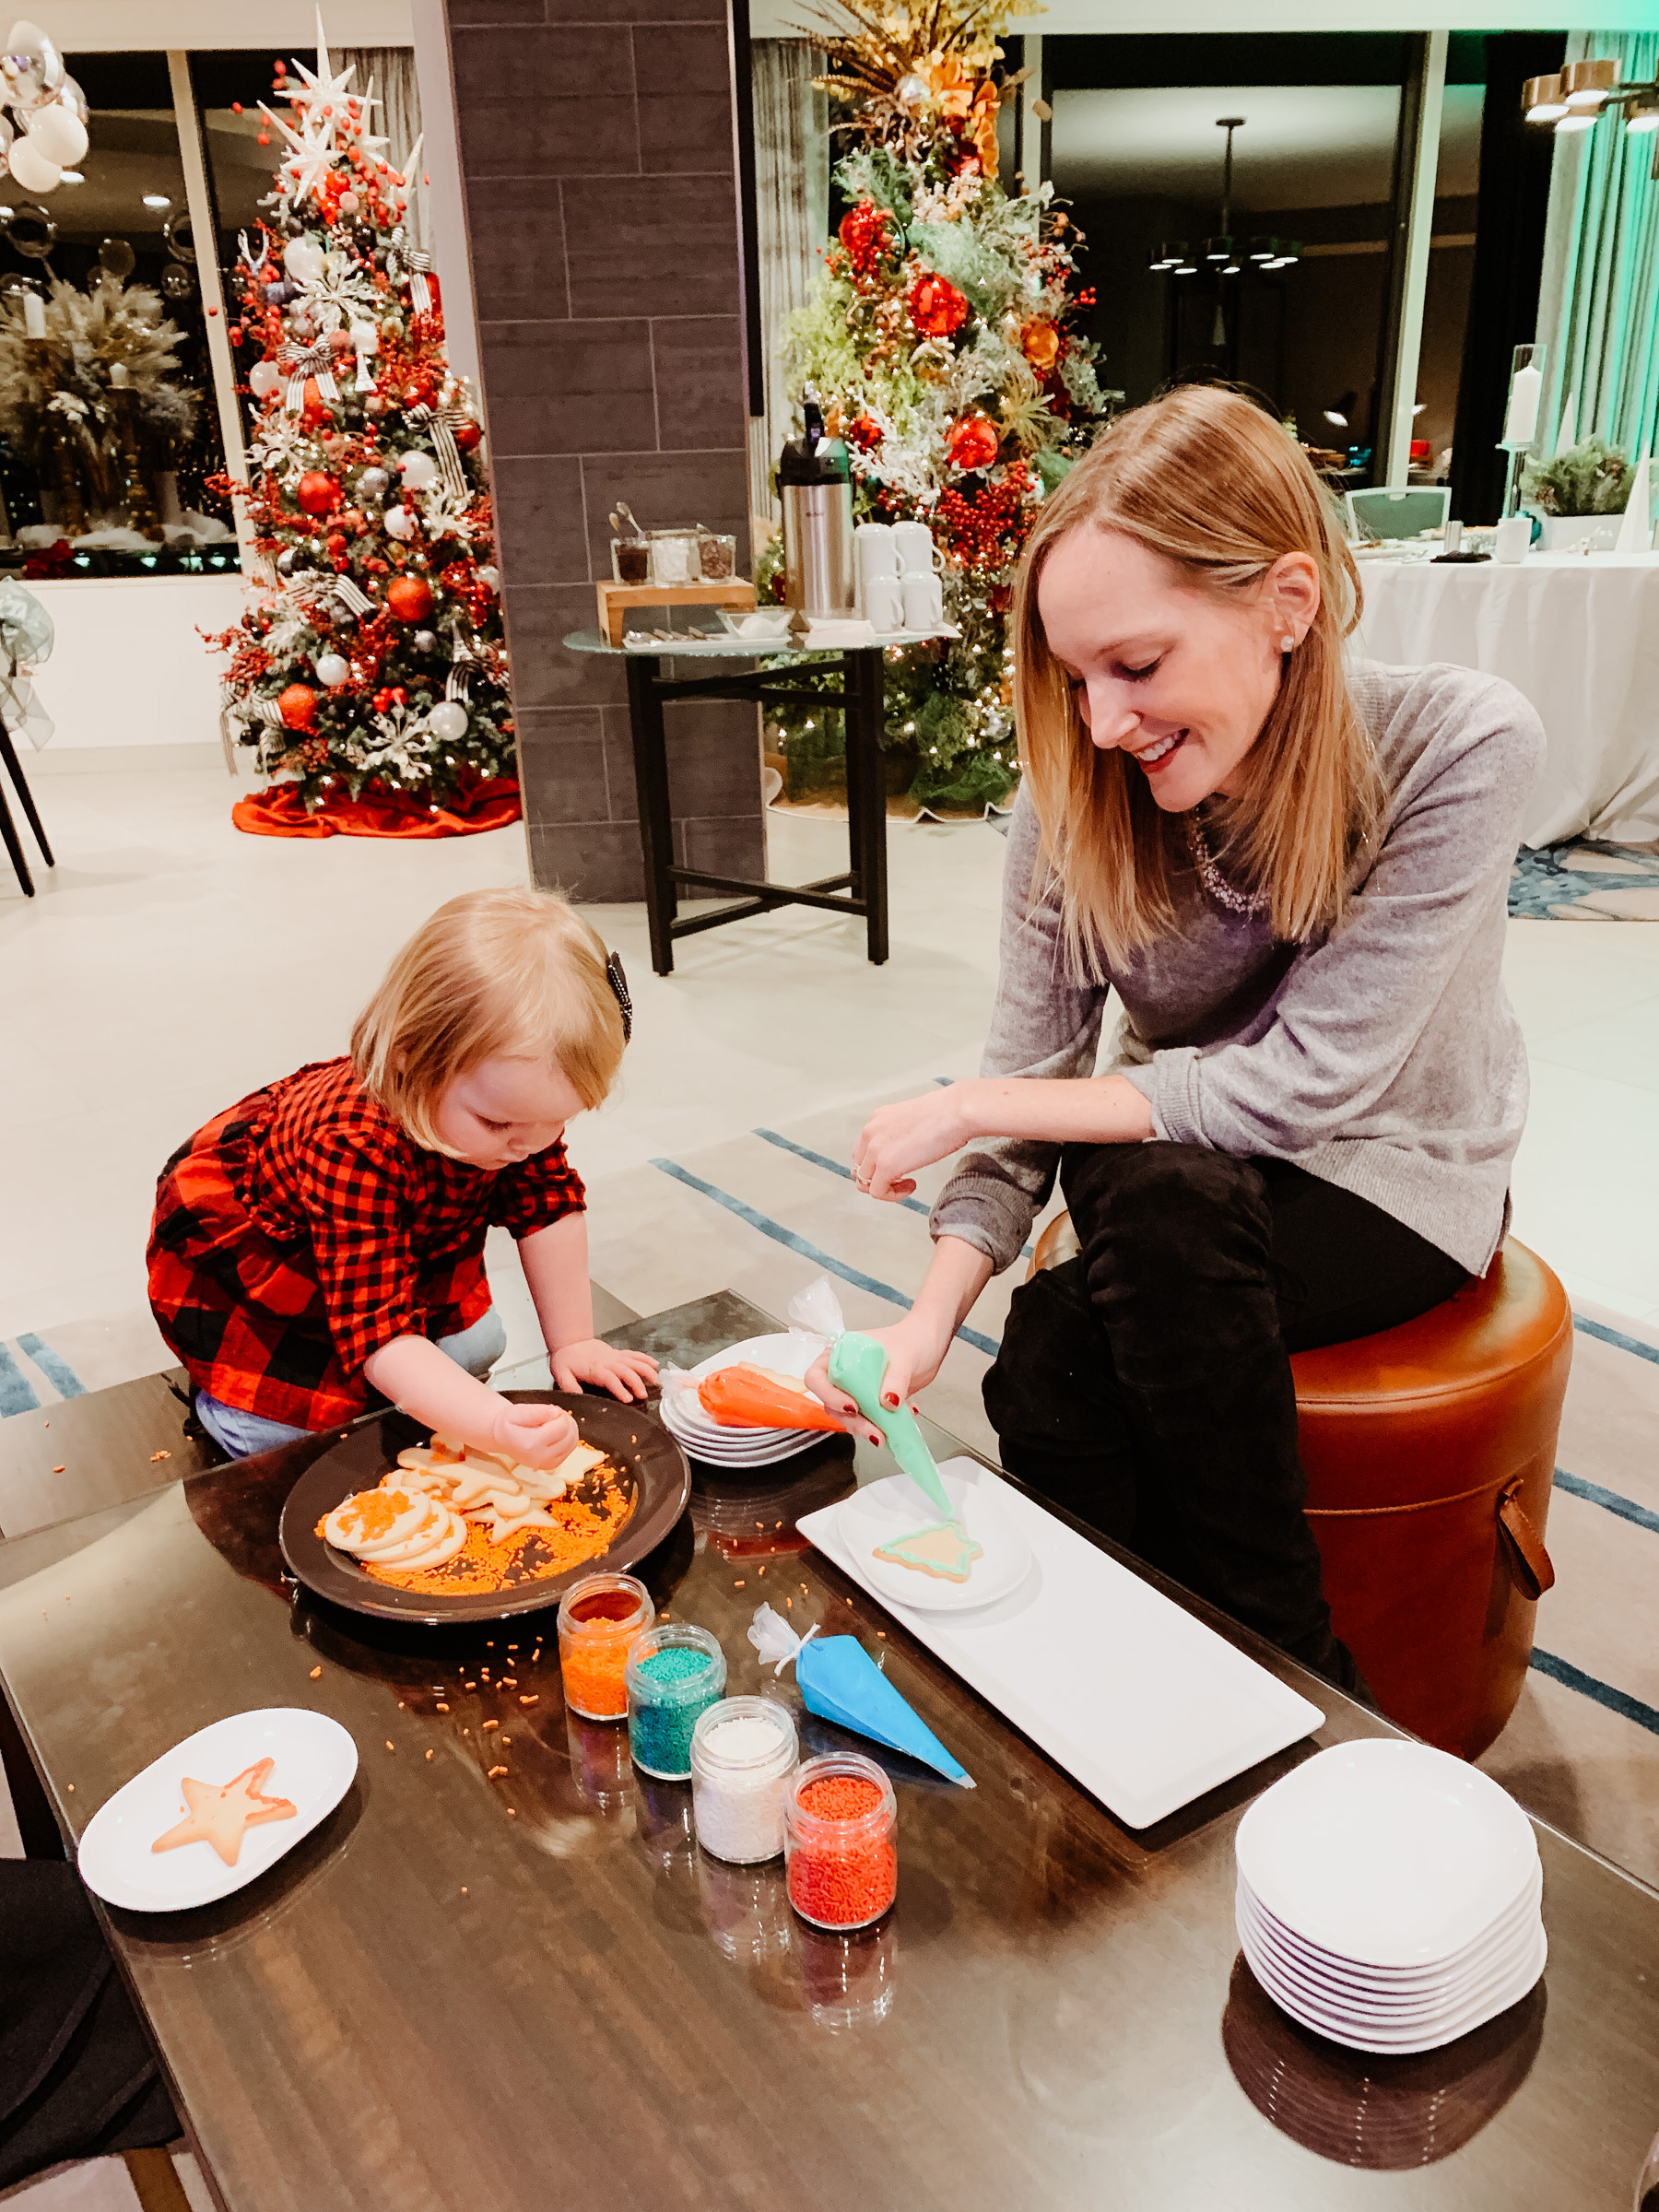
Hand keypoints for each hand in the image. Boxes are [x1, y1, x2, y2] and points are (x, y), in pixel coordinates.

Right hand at [491, 1400, 579, 1469]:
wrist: (503, 1439)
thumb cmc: (509, 1424)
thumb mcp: (517, 1411)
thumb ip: (538, 1411)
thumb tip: (556, 1413)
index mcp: (531, 1444)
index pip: (562, 1426)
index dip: (560, 1414)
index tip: (551, 1410)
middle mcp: (540, 1457)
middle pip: (569, 1436)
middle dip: (565, 1421)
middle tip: (553, 1415)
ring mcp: (546, 1464)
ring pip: (572, 1443)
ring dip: (569, 1429)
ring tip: (555, 1422)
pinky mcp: (552, 1465)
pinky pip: (570, 1449)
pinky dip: (568, 1438)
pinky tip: (557, 1432)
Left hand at [549, 1339, 658, 1401]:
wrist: (570, 1340)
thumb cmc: (566, 1358)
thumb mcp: (561, 1373)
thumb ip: (569, 1386)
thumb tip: (577, 1396)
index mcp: (595, 1369)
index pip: (610, 1379)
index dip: (620, 1388)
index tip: (628, 1399)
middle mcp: (608, 1362)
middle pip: (626, 1371)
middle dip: (637, 1383)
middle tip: (643, 1395)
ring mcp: (615, 1356)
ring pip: (634, 1361)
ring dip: (646, 1370)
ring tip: (655, 1381)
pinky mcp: (618, 1353)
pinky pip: (634, 1355)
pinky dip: (645, 1359)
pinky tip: (655, 1364)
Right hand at [805, 1315, 950, 1437]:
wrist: (929, 1346)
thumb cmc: (912, 1340)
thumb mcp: (905, 1357)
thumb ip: (895, 1379)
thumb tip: (888, 1402)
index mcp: (840, 1354)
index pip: (817, 1377)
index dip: (828, 1395)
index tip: (852, 1406)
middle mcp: (844, 1373)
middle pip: (832, 1403)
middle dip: (852, 1421)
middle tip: (873, 1432)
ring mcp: (857, 1389)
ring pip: (849, 1416)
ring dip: (866, 1428)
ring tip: (885, 1434)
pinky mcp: (871, 1402)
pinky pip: (869, 1419)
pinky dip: (883, 1425)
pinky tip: (902, 1419)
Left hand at [852, 1085, 974, 1201]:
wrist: (957, 1112)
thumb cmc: (946, 1114)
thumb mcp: (912, 1120)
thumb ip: (900, 1134)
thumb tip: (903, 1151)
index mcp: (877, 1119)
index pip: (863, 1150)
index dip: (877, 1164)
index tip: (897, 1167)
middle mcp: (870, 1132)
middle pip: (860, 1167)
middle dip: (878, 1177)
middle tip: (900, 1178)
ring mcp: (876, 1149)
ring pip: (865, 1182)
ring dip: (886, 1187)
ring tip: (908, 1182)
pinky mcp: (886, 1166)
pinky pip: (878, 1192)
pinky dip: (893, 1195)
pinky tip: (911, 1185)